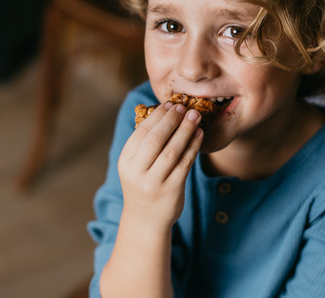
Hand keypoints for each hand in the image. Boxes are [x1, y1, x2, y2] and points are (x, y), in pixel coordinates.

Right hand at [117, 101, 202, 230]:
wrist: (145, 220)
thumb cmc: (143, 185)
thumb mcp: (135, 166)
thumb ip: (144, 144)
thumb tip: (164, 111)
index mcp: (126, 162)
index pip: (142, 132)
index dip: (157, 116)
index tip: (169, 104)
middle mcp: (137, 172)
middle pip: (156, 139)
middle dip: (172, 119)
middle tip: (183, 107)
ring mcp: (155, 182)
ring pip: (173, 149)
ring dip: (186, 129)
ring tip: (195, 116)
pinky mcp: (172, 189)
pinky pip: (185, 162)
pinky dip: (193, 145)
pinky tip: (199, 134)